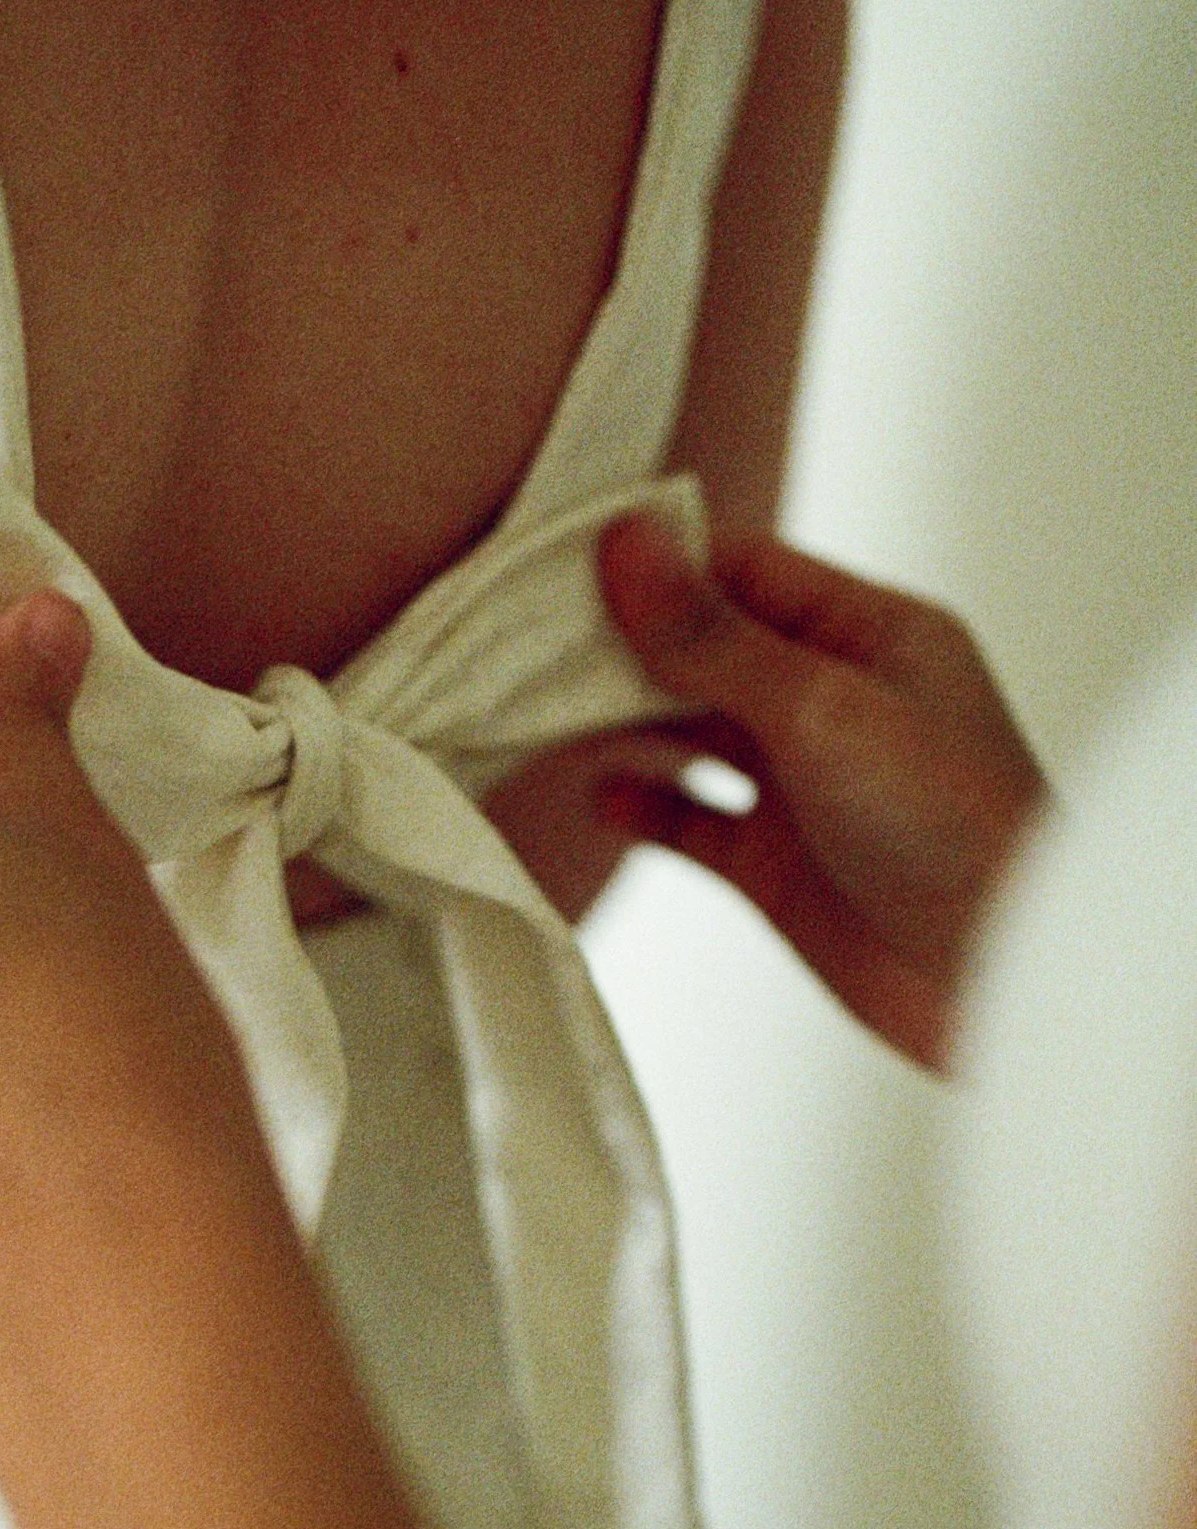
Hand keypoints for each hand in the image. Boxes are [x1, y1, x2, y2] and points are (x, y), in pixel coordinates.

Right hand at [596, 517, 1047, 1070]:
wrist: (998, 983)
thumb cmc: (953, 830)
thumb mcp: (822, 709)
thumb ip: (715, 636)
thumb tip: (628, 545)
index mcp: (870, 635)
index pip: (743, 571)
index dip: (657, 568)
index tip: (566, 573)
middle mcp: (834, 700)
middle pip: (705, 648)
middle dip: (623, 647)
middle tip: (529, 650)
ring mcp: (802, 785)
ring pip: (688, 732)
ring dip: (620, 723)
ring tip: (541, 719)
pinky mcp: (776, 865)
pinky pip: (689, 818)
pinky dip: (641, 802)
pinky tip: (600, 796)